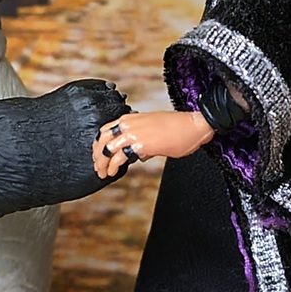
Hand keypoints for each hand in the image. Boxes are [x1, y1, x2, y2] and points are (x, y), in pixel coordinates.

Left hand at [92, 111, 213, 178]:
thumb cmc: (180, 128)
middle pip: (102, 138)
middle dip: (97, 154)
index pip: (106, 129)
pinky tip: (112, 173)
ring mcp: (134, 133)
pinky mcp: (141, 144)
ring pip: (107, 148)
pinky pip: (119, 157)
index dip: (99, 144)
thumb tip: (139, 154)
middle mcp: (130, 123)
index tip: (99, 155)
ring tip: (102, 173)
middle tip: (97, 166)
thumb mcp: (156, 130)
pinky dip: (112, 166)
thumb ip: (144, 141)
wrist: (194, 125)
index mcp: (132, 118)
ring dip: (102, 163)